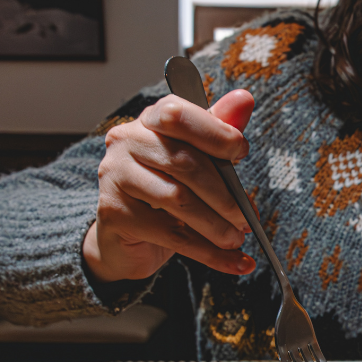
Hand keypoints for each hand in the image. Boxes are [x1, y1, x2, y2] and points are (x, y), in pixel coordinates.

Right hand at [83, 89, 257, 283]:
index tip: (242, 151)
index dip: (214, 131)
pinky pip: (170, 234)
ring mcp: (115, 175)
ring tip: (237, 239)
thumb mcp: (195, 158)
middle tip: (247, 218)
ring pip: (177, 200)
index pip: (179, 114)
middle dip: (224, 194)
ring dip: (216, 226)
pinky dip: (208, 253)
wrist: (126, 237)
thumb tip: (245, 99)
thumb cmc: (166, 190)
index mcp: (149, 120)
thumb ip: (218, 130)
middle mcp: (126, 141)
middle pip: (184, 162)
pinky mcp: (114, 212)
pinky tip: (233, 262)